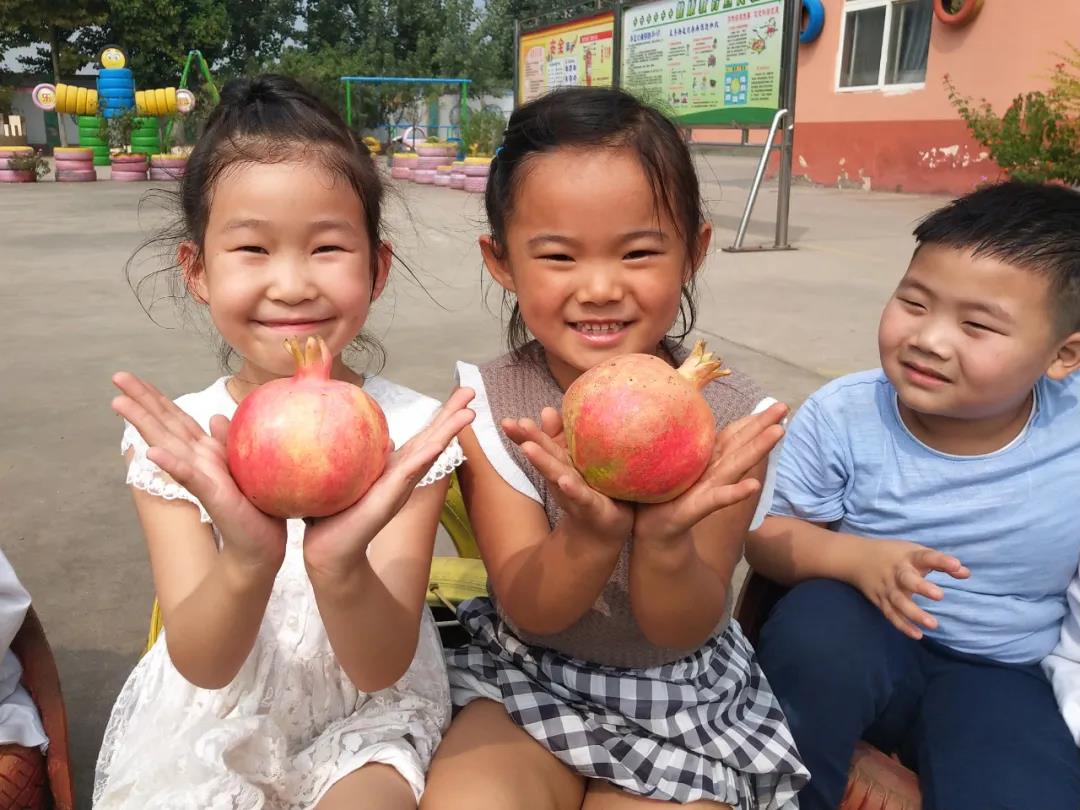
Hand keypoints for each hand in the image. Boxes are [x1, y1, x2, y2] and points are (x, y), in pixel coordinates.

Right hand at [111, 372, 286, 571]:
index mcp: (206, 450)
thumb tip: (215, 416)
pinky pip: (190, 477)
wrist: (260, 544)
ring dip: (144, 423)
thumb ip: (226, 441)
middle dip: (141, 400)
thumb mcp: (242, 464)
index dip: (155, 398)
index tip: (132, 379)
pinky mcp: (212, 494)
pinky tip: (152, 453)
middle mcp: (198, 460)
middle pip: (166, 424)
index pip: (176, 418)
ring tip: (119, 403)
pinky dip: (172, 464)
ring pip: (169, 444)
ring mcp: (201, 476)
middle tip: (116, 377)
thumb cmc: (253, 507)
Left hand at [302, 387, 475, 579]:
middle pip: (433, 438)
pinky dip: (425, 458)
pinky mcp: (389, 498)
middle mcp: (404, 475)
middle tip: (471, 390)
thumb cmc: (338, 515)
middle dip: (452, 415)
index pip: (423, 436)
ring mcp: (399, 486)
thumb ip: (370, 456)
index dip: (441, 415)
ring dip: (448, 432)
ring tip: (468, 413)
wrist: (330, 550)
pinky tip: (438, 445)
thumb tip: (387, 440)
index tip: (460, 393)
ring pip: (428, 452)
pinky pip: (409, 473)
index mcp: (397, 468)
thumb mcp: (355, 476)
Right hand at [502, 407, 632, 542]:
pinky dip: (572, 489)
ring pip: (558, 474)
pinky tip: (564, 480)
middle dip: (528, 440)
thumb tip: (546, 410)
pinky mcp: (592, 507)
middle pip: (545, 456)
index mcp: (561, 465)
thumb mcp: (576, 462)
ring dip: (542, 461)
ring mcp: (575, 493)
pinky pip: (582, 496)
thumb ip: (561, 437)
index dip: (524, 433)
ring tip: (528, 447)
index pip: (540, 445)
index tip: (506, 421)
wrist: (601, 533)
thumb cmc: (590, 492)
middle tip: (510, 424)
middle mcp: (563, 478)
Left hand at [633, 402, 786, 544]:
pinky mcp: (693, 509)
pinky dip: (734, 494)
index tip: (773, 405)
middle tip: (784, 407)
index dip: (751, 421)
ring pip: (735, 466)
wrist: (653, 533)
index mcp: (707, 462)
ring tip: (778, 432)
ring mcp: (706, 491)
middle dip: (762, 426)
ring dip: (757, 449)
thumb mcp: (672, 466)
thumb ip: (684, 446)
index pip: (732, 437)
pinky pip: (715, 500)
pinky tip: (752, 487)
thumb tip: (680, 413)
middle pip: (740, 446)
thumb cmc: (662, 497)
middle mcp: (712, 474)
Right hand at [854, 540, 970, 639]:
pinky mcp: (880, 601)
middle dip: (921, 587)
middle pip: (906, 579)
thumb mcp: (915, 552)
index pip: (925, 556)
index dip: (941, 561)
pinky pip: (891, 614)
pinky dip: (903, 625)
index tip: (957, 566)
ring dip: (914, 613)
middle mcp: (897, 572)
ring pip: (899, 601)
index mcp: (908, 557)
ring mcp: (887, 588)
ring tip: (933, 624)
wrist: (856, 558)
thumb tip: (966, 573)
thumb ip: (940, 563)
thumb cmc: (895, 556)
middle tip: (939, 595)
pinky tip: (918, 634)